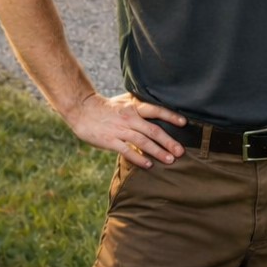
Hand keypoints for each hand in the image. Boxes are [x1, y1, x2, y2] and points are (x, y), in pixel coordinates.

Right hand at [66, 92, 186, 167]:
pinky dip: (138, 158)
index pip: (156, 110)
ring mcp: (119, 130)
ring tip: (169, 160)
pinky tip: (148, 165)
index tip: (184, 123)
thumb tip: (160, 111)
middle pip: (153, 130)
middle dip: (168, 141)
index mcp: (134, 107)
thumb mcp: (125, 101)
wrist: (82, 110)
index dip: (170, 116)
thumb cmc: (107, 107)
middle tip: (180, 151)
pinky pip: (126, 151)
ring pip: (142, 141)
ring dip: (157, 152)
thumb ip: (141, 106)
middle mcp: (130, 118)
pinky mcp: (110, 140)